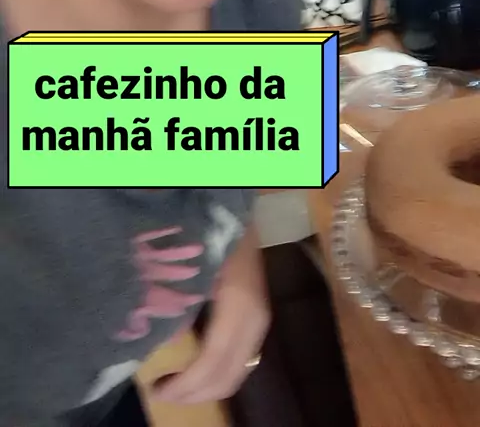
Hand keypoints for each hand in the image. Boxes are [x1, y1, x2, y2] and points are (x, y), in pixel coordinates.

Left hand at [153, 226, 269, 403]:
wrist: (238, 203)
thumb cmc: (210, 228)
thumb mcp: (194, 262)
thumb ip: (180, 299)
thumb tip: (158, 339)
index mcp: (239, 303)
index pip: (214, 360)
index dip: (186, 384)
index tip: (156, 389)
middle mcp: (255, 318)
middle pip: (229, 375)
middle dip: (194, 393)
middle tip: (160, 392)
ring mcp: (260, 319)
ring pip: (238, 372)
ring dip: (205, 387)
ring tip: (173, 384)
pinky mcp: (258, 318)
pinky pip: (240, 360)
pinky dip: (216, 374)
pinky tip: (192, 368)